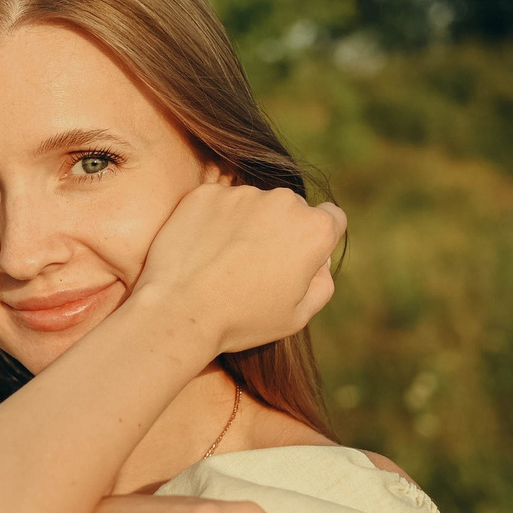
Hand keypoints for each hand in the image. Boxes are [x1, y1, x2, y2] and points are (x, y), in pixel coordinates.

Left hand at [129, 183, 347, 361]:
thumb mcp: (298, 316)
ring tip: (225, 261)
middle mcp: (283, 201)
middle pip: (292, 209)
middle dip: (281, 230)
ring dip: (247, 224)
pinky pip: (220, 203)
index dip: (318, 239)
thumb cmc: (242, 319)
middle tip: (255, 266)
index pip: (332, 219)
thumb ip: (322, 282)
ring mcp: (242, 194)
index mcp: (314, 230)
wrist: (180, 310)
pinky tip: (204, 251)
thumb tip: (320, 260)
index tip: (298, 257)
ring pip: (254, 204)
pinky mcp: (207, 193)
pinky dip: (215, 221)